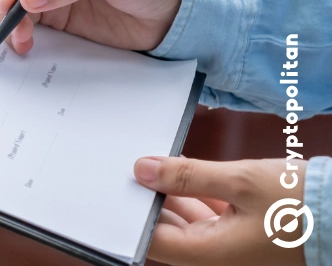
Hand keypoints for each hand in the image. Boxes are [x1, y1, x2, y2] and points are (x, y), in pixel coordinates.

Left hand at [134, 156, 308, 264]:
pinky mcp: (242, 235)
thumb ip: (187, 175)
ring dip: (169, 197)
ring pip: (185, 224)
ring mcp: (230, 248)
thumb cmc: (302, 204)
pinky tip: (184, 172)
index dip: (130, 214)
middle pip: (165, 232)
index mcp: (210, 254)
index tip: (119, 184)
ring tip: (155, 166)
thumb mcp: (241, 180)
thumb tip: (143, 170)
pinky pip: (206, 219)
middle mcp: (216, 257)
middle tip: (132, 169)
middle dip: (147, 202)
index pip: (152, 240)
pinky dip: (193, 197)